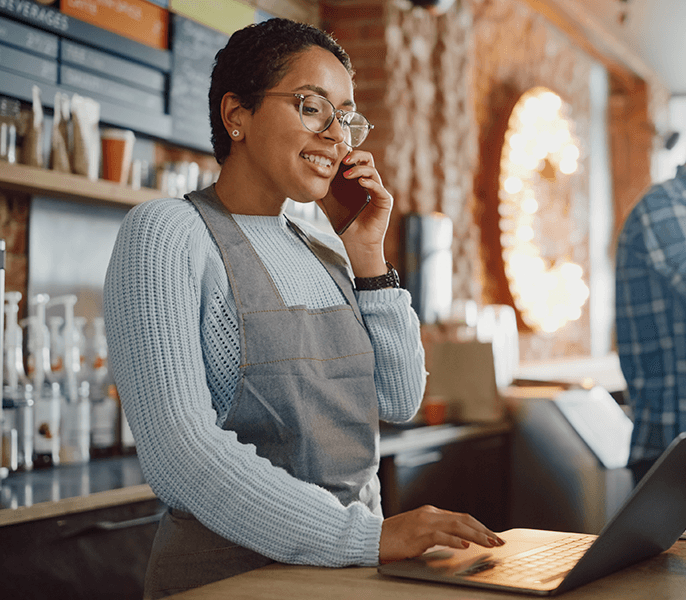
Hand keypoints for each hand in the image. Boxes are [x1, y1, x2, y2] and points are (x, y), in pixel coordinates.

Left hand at [317, 150, 392, 277]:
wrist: (357, 243)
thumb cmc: (347, 226)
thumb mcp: (331, 208)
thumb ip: (323, 197)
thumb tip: (310, 185)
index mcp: (358, 182)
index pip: (356, 161)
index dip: (348, 155)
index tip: (336, 155)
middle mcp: (370, 184)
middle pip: (367, 160)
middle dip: (356, 155)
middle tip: (344, 161)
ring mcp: (378, 191)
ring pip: (372, 171)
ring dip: (359, 169)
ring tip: (347, 174)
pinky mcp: (385, 201)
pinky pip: (379, 187)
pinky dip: (370, 183)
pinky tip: (360, 183)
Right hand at [379, 505, 504, 563]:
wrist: (372, 537)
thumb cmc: (394, 538)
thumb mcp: (418, 533)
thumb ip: (436, 533)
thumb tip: (458, 541)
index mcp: (430, 513)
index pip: (461, 517)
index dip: (479, 526)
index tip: (492, 536)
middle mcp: (429, 514)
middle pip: (463, 519)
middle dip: (483, 530)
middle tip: (498, 541)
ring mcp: (423, 522)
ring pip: (457, 525)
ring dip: (476, 535)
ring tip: (489, 543)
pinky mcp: (417, 533)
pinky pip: (440, 535)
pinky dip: (455, 539)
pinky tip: (465, 545)